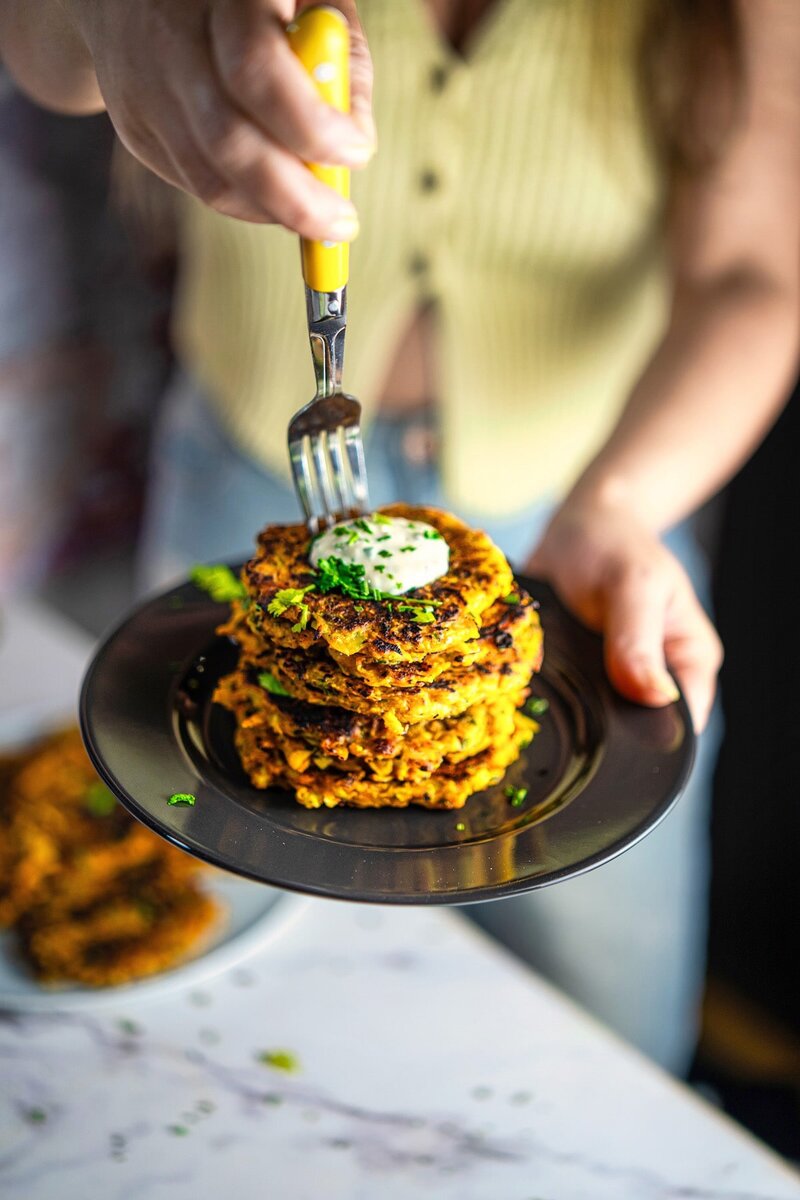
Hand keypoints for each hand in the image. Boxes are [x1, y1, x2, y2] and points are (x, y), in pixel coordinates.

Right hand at [63, 0, 373, 234]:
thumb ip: (341, 63)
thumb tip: (357, 144)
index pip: (258, 72)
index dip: (311, 127)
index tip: (356, 153)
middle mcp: (171, 39)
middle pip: (228, 141)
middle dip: (295, 197)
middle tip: (341, 223)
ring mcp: (143, 87)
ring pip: (209, 178)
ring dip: (272, 211)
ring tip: (316, 217)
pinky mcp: (132, 125)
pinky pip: (195, 184)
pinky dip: (245, 203)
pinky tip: (274, 197)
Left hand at [526, 496, 722, 732]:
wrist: (578, 522)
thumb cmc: (618, 543)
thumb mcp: (635, 583)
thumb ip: (639, 640)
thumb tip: (657, 696)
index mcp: (686, 667)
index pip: (676, 727)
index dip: (644, 737)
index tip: (603, 729)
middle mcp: (648, 683)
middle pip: (627, 732)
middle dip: (594, 727)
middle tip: (555, 707)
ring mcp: (606, 682)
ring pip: (586, 721)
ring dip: (558, 710)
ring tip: (528, 690)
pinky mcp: (568, 675)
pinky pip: (552, 698)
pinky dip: (532, 691)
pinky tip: (511, 680)